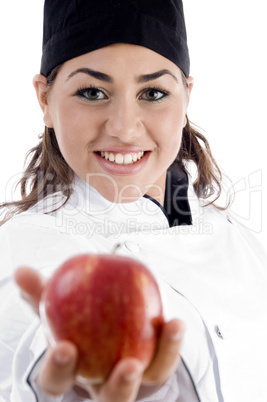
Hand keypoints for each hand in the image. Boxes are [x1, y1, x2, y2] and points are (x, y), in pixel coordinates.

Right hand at [14, 267, 184, 400]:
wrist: (104, 325)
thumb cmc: (76, 321)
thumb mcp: (57, 306)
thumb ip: (42, 294)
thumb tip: (22, 272)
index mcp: (73, 372)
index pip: (58, 382)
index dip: (59, 369)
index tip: (65, 347)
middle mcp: (101, 384)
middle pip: (109, 400)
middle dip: (118, 388)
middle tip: (128, 366)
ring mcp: (130, 381)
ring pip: (146, 386)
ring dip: (160, 361)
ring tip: (167, 334)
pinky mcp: (154, 370)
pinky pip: (164, 362)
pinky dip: (171, 344)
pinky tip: (176, 322)